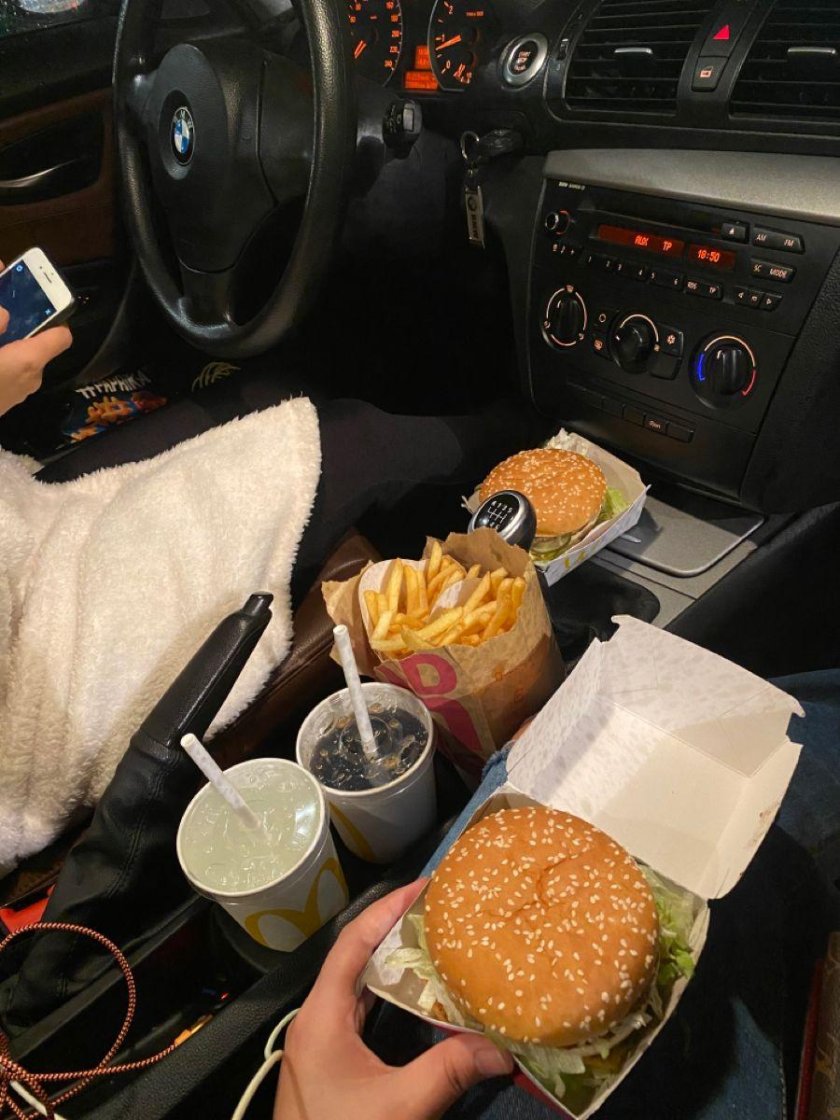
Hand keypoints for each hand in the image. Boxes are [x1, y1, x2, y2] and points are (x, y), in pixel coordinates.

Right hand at [0, 260, 71, 416]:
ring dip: (8, 343)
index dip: (54, 316)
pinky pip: (9, 372)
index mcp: (28, 361)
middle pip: (37, 345)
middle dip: (21, 326)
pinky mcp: (4, 401)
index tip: (38, 301)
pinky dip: (2, 360)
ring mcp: (18, 393)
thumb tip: (5, 314)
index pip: (61, 336)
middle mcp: (30, 378)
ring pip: (20, 359)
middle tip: (7, 307)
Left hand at [274, 880, 513, 1119]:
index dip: (387, 910)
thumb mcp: (399, 1109)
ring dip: (394, 965)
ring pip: (359, 988)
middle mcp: (316, 1021)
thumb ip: (448, 1072)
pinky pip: (363, 1016)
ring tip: (437, 944)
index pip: (352, 943)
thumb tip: (502, 1048)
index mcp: (321, 1017)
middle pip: (355, 959)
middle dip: (396, 931)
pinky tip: (423, 1001)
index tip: (424, 885)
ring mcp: (321, 1045)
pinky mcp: (332, 1067)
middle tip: (440, 912)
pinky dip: (392, 1000)